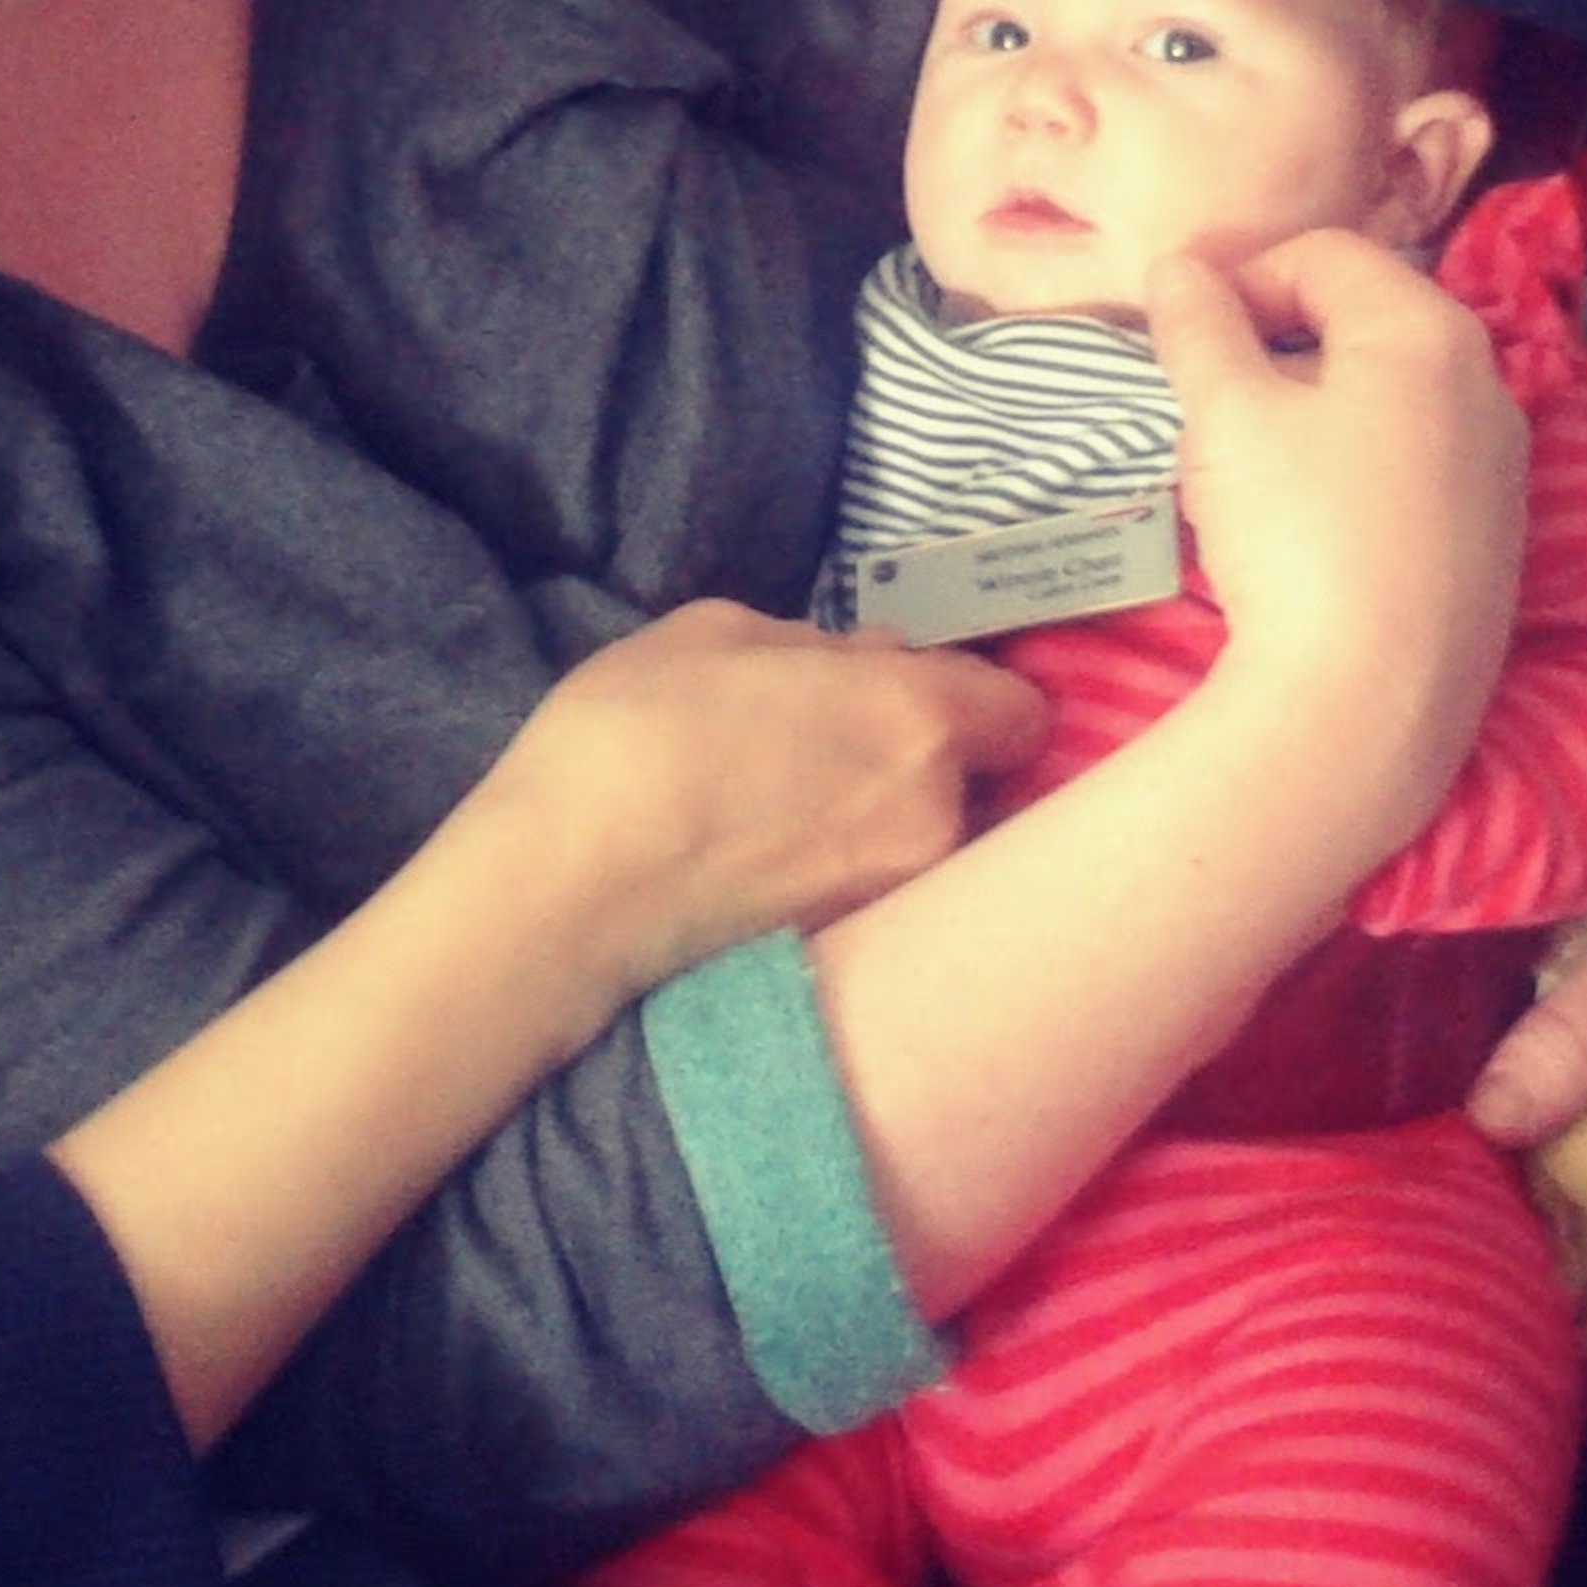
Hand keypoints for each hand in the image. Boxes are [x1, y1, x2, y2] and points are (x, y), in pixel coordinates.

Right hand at [480, 603, 1048, 1007]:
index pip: (1022, 712)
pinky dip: (850, 875)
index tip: (918, 695)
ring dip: (887, 821)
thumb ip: (816, 645)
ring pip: (928, 841)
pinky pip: (883, 892)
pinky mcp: (855, 952)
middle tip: (842, 751)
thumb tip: (866, 661)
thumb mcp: (714, 633)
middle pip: (977, 783)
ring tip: (798, 814)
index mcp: (916, 713)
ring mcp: (900, 894)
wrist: (565, 891)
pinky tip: (780, 864)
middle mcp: (936, 810)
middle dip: (928, 763)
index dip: (973, 698)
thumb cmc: (632, 734)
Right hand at [1147, 228, 1529, 861]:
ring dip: (1313, 408)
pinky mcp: (1495, 547)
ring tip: (1248, 469)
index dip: (1240, 276)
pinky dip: (1355, 468)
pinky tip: (1307, 531)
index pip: (1325, 255)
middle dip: (1277, 343)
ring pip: (1391, 401)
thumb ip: (1200, 326)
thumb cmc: (1297, 531)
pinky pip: (1415, 470)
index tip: (1181, 332)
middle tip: (1207, 400)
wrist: (1368, 705)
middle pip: (1365, 323)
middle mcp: (1487, 387)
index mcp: (1429, 331)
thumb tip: (1181, 270)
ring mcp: (1502, 471)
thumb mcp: (1225, 414)